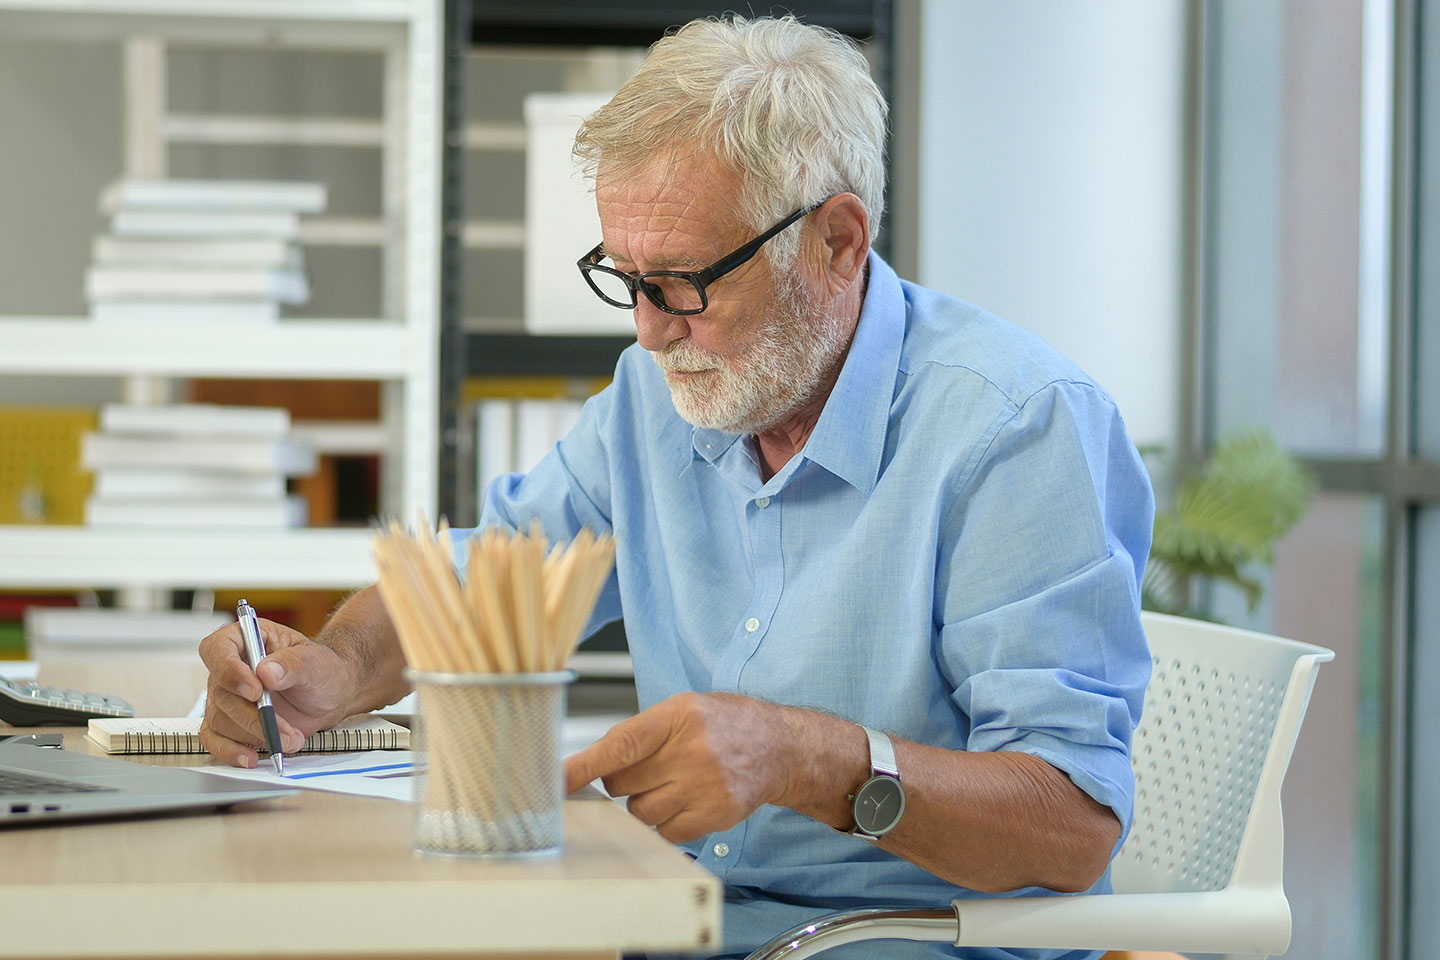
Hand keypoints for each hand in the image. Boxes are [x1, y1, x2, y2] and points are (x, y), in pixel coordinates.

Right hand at [198, 618, 358, 767]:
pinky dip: (230, 751)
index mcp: (247, 639)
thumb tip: (266, 671)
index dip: (230, 671)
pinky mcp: (229, 721)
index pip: (218, 649)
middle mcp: (231, 667)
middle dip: (254, 716)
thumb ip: (293, 664)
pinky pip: (215, 739)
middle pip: (221, 693)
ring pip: (221, 719)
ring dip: (256, 735)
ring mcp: (227, 696)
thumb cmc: (321, 670)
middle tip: (284, 728)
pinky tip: (250, 757)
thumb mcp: (316, 662)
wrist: (330, 695)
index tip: (255, 691)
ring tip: (291, 739)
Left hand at [564, 692, 792, 842]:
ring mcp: (705, 785)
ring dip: (645, 803)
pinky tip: (688, 801)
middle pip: (621, 784)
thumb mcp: (684, 709)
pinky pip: (666, 832)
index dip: (583, 766)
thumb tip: (591, 762)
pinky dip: (669, 822)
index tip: (555, 781)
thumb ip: (639, 731)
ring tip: (674, 783)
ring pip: (640, 812)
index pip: (619, 745)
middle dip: (625, 781)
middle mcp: (692, 750)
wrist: (779, 747)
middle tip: (651, 768)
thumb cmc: (725, 724)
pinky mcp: (716, 814)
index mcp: (677, 716)